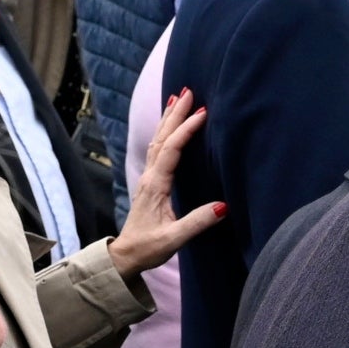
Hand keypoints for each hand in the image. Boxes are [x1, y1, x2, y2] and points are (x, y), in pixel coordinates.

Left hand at [107, 91, 226, 277]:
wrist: (125, 256)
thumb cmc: (148, 248)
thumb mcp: (174, 239)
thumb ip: (198, 222)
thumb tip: (223, 206)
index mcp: (156, 186)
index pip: (172, 150)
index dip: (186, 130)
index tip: (203, 113)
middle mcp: (150, 177)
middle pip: (162, 138)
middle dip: (175, 113)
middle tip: (188, 91)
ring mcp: (148, 179)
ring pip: (158, 141)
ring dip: (168, 119)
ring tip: (177, 99)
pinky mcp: (150, 183)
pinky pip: (157, 150)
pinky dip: (165, 133)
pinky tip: (169, 127)